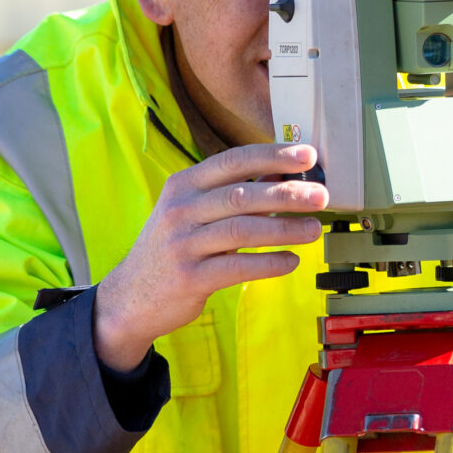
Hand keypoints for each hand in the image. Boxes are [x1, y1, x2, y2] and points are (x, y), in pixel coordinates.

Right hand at [92, 143, 327, 372]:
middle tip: (321, 196)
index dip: (272, 156)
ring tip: (314, 230)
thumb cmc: (173, 248)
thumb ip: (233, 193)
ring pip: (243, 231)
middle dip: (287, 194)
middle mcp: (179, 210)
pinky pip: (237, 267)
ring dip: (284, 229)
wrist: (131, 296)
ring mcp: (182, 244)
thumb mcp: (193, 212)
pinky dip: (269, 263)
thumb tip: (283, 174)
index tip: (307, 156)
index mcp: (183, 185)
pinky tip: (292, 261)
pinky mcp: (189, 277)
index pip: (232, 161)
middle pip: (241, 195)